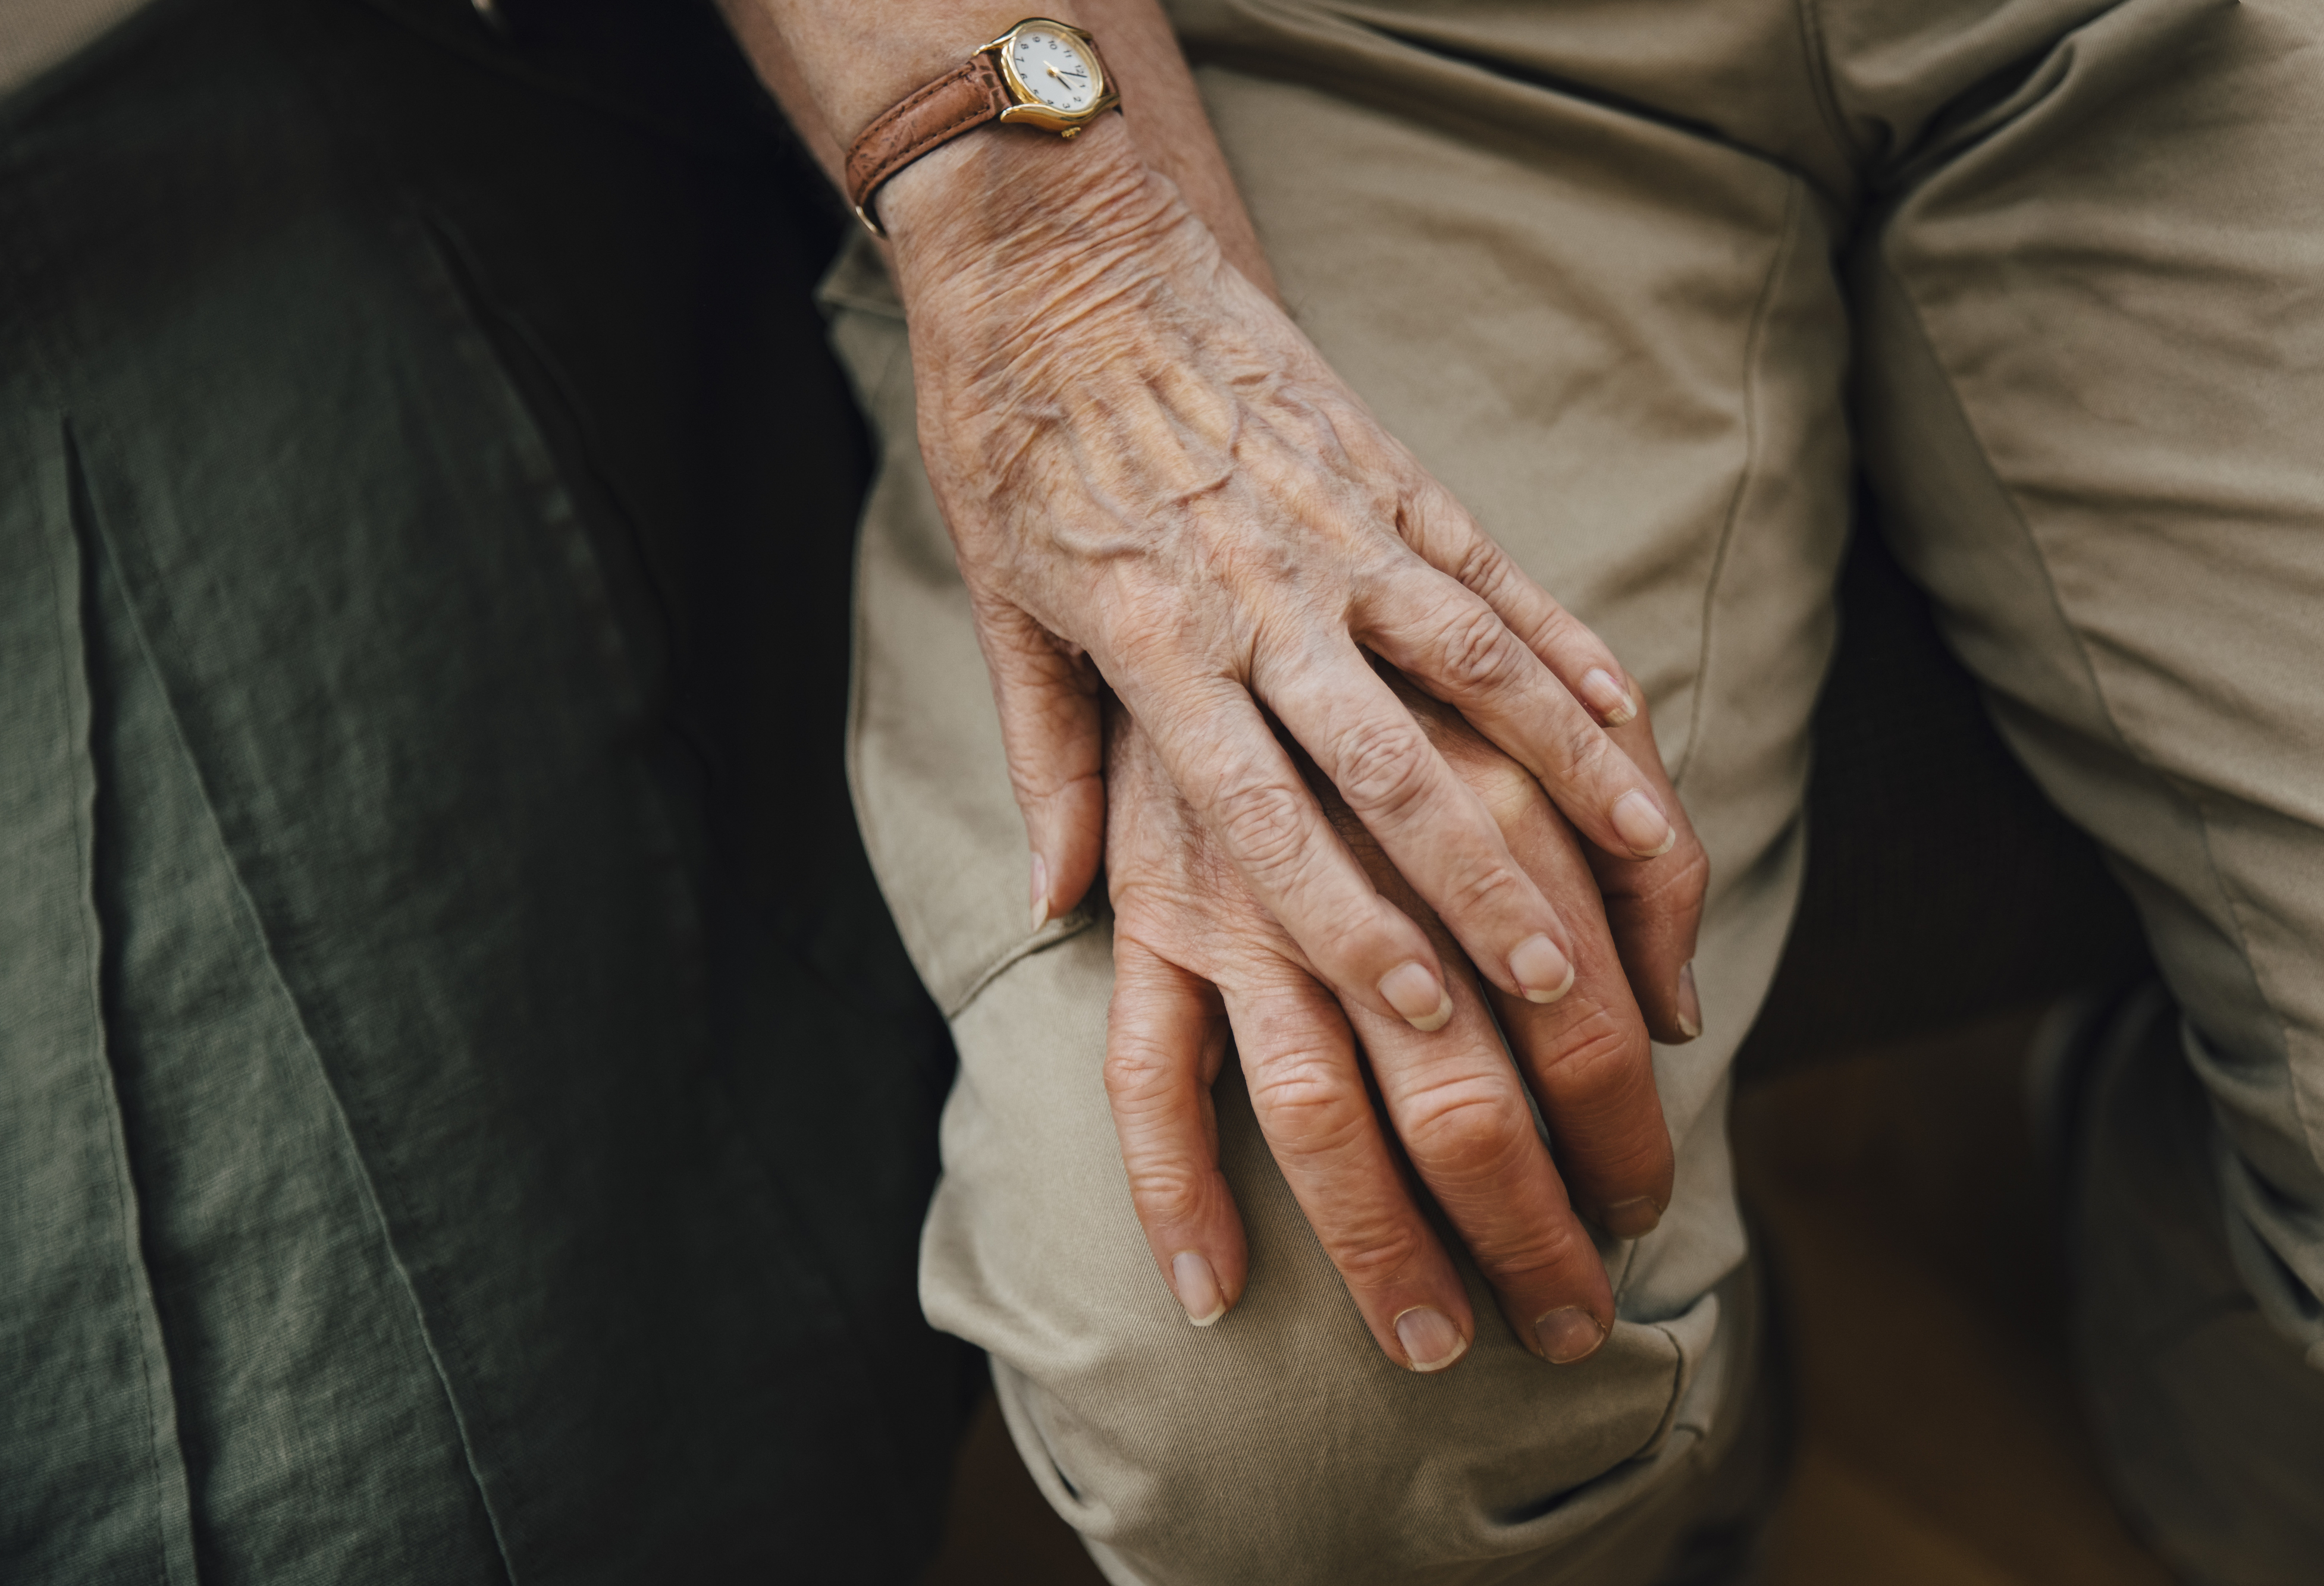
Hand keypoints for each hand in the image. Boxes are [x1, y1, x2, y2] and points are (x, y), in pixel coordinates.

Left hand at [878, 116, 1704, 1042]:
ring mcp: (1341, 530)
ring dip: (1567, 773)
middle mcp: (1262, 596)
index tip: (1419, 1009)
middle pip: (1389, 764)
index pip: (1262, 813)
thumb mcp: (1001, 603)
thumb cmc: (1016, 437)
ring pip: (1479, 669)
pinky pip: (1500, 580)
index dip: (1344, 919)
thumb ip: (1049, 761)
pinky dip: (1569, 656)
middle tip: (1557, 987)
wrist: (1060, 249)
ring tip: (1646, 865)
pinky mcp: (1392, 472)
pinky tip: (1630, 725)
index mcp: (1157, 643)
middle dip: (1479, 882)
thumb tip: (1057, 906)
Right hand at [1101, 678, 1687, 1370]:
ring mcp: (1247, 901)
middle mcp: (1367, 868)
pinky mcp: (1154, 916)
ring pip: (1320, 1112)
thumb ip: (1642, 850)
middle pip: (1466, 1097)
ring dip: (1382, 1244)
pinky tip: (1208, 1295)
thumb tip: (1677, 1010)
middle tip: (1571, 1326)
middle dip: (1528, 1229)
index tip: (1643, 1216)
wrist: (1195, 521)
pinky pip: (1147, 1075)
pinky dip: (1172, 1188)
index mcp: (1486, 806)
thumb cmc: (1413, 650)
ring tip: (1438, 1347)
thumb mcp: (1565, 715)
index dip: (1623, 1139)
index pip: (1584, 1022)